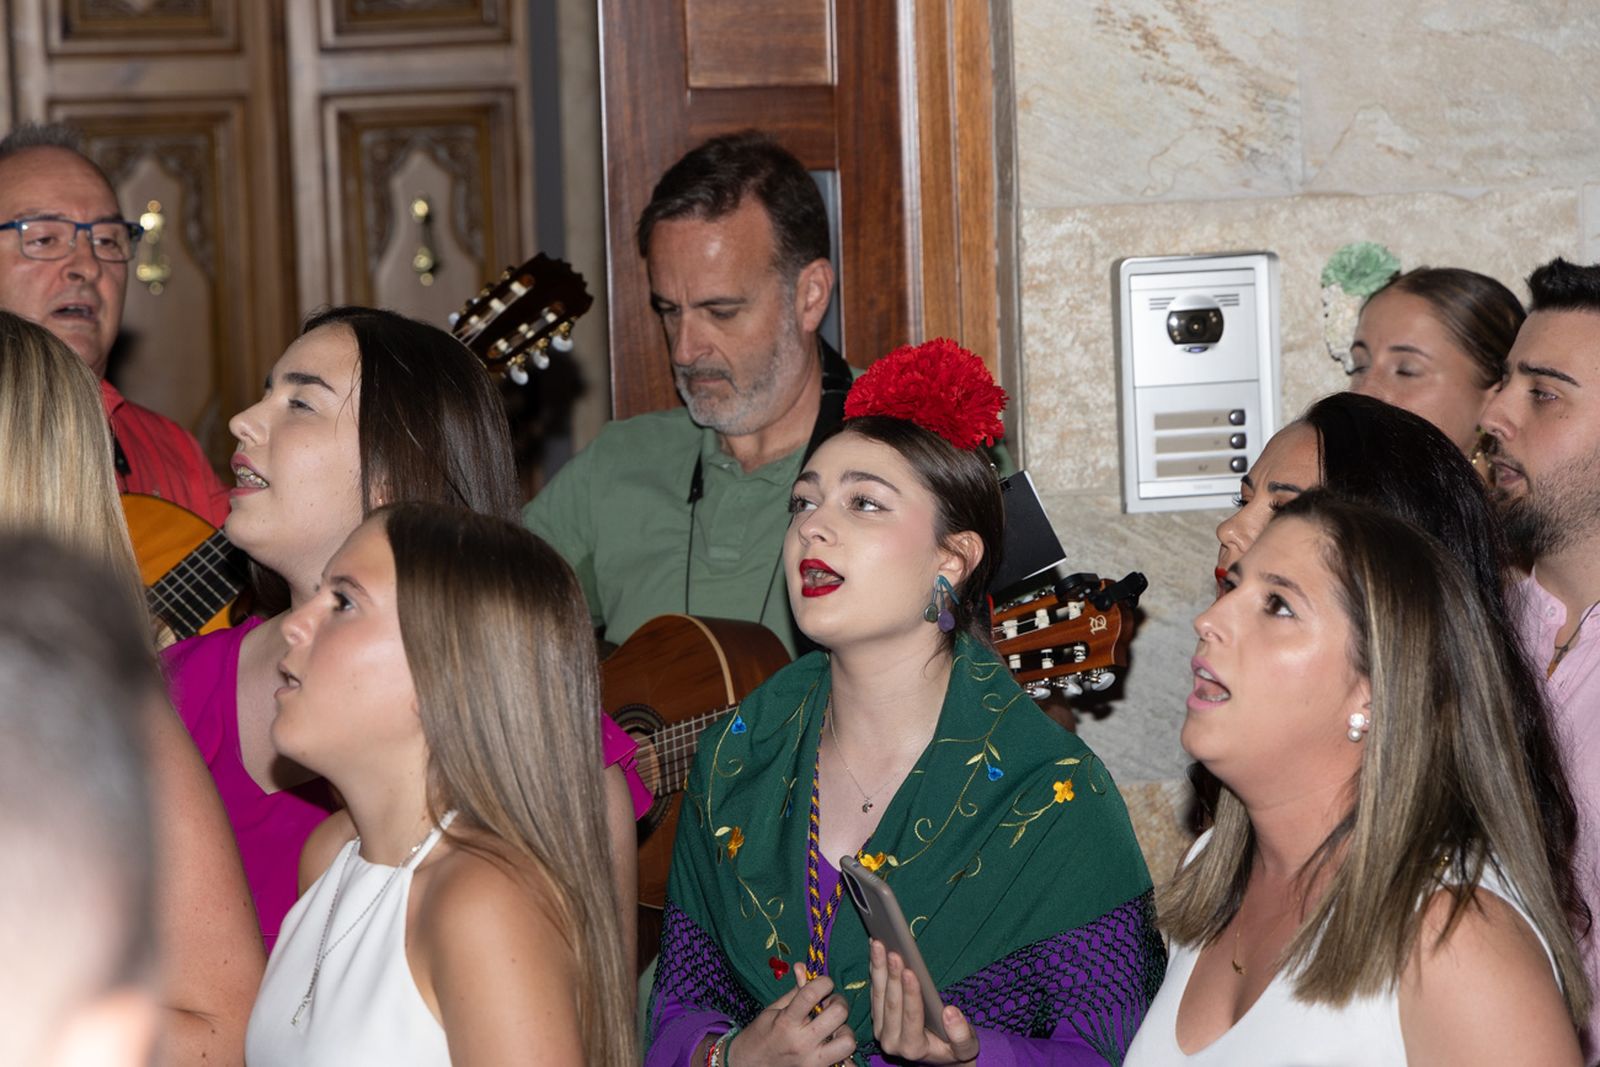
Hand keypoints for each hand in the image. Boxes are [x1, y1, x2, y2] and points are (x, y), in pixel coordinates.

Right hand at [727, 964, 856, 1066]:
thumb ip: (794, 991)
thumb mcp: (773, 1010)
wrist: (748, 1066)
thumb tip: (802, 967)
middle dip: (838, 1002)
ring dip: (845, 1029)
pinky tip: (833, 1044)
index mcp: (787, 1022)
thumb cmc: (760, 1035)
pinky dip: (843, 1052)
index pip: (812, 993)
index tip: (823, 983)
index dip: (824, 982)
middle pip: (838, 1014)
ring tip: (833, 1027)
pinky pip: (845, 1063)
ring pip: (848, 1041)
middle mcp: (802, 1042)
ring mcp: (812, 1061)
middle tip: (828, 1005)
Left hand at [869, 940, 979, 1065]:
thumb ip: (961, 1035)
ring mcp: (881, 1029)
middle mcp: (892, 1041)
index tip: (910, 971)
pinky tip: (875, 949)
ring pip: (878, 995)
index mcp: (913, 1048)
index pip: (911, 1018)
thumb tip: (951, 1013)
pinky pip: (874, 990)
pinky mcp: (877, 1017)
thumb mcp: (966, 1048)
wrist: (937, 1053)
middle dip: (892, 976)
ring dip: (878, 968)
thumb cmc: (953, 1047)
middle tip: (893, 952)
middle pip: (891, 1003)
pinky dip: (874, 969)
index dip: (911, 994)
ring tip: (878, 944)